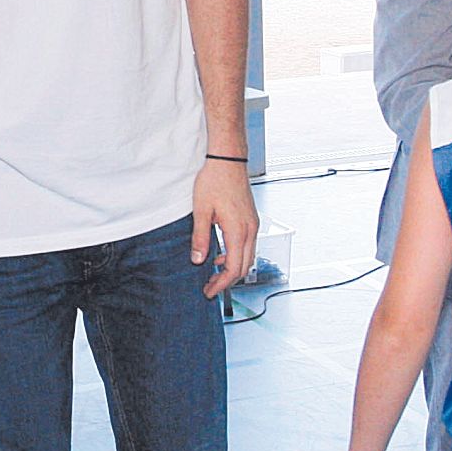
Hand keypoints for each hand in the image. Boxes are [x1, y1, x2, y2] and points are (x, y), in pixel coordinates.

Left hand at [192, 159, 257, 297]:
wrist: (228, 159)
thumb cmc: (215, 180)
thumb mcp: (201, 210)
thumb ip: (200, 237)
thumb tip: (198, 260)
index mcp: (238, 231)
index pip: (233, 268)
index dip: (221, 284)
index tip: (209, 291)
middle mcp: (250, 230)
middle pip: (244, 267)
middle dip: (227, 281)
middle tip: (210, 287)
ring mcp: (253, 224)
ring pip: (248, 257)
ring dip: (233, 268)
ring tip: (214, 273)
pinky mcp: (251, 219)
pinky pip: (248, 245)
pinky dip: (236, 255)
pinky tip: (221, 253)